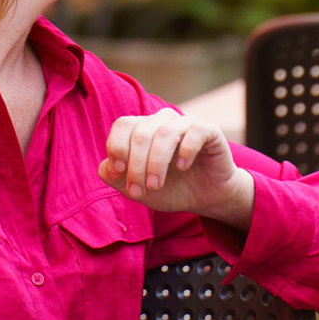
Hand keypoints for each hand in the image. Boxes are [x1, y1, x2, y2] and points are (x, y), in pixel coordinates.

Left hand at [98, 108, 253, 229]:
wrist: (205, 198)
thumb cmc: (170, 189)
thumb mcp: (136, 188)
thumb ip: (115, 176)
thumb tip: (108, 166)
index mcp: (142, 129)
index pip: (123, 125)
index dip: (117, 147)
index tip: (119, 173)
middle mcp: (162, 121)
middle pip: (141, 133)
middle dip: (136, 166)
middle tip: (138, 191)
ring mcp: (186, 123)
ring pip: (165, 132)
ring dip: (156, 162)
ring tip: (156, 185)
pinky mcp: (209, 131)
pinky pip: (195, 131)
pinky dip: (186, 149)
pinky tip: (183, 167)